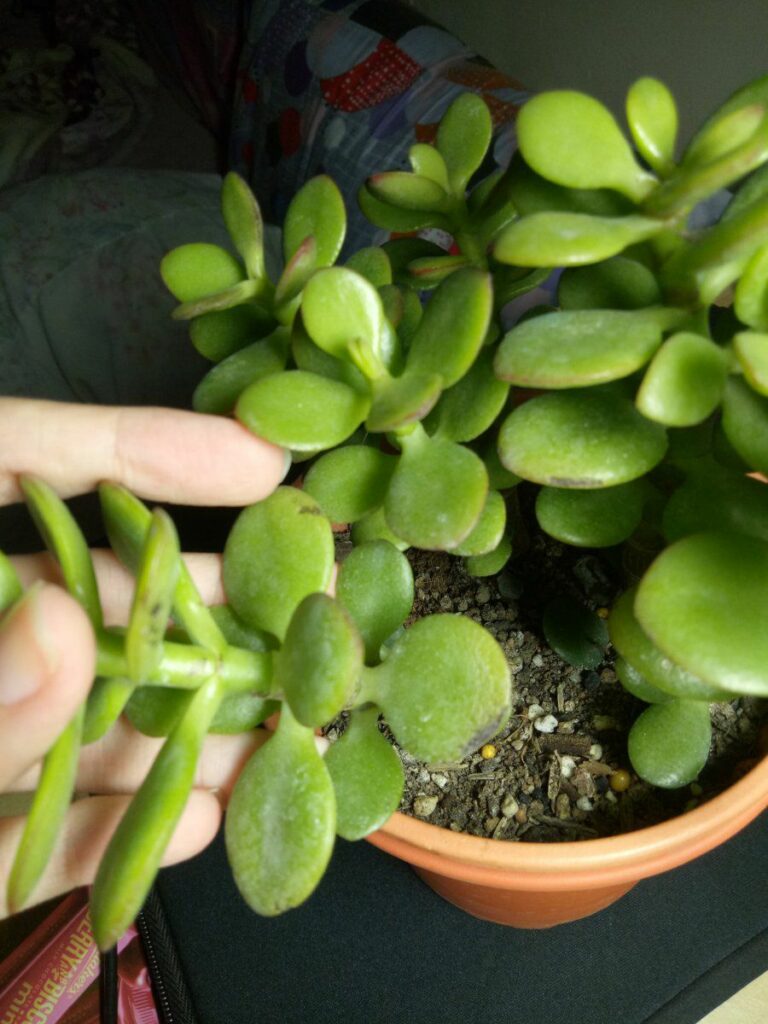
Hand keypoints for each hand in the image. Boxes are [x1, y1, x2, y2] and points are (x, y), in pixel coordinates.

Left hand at [0, 398, 288, 917]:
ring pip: (79, 717)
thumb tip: (61, 631)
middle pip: (82, 600)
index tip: (259, 463)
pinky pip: (35, 828)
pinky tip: (194, 824)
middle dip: (198, 616)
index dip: (140, 449)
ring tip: (284, 731)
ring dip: (184, 731)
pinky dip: (109, 832)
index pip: (21, 457)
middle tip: (309, 620)